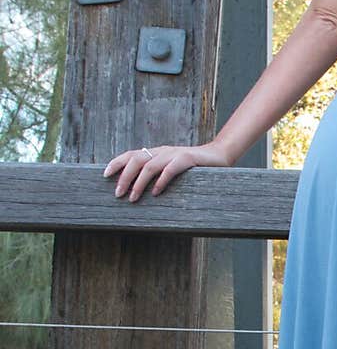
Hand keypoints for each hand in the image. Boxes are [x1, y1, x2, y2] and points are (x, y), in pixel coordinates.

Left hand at [102, 140, 228, 200]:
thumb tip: (137, 189)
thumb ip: (157, 174)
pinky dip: (161, 181)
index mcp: (156, 152)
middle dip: (124, 177)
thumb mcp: (171, 169)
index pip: (131, 154)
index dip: (116, 163)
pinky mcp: (188, 159)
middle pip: (136, 159)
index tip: (104, 175)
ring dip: (138, 183)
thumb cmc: (194, 168)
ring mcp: (175, 154)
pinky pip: (170, 169)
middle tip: (118, 194)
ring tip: (133, 198)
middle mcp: (162, 151)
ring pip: (149, 166)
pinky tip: (156, 193)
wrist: (219, 156)